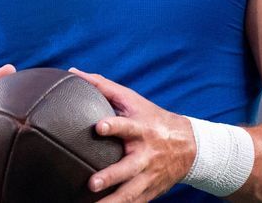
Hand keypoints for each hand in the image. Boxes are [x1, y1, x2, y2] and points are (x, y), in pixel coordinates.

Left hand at [70, 68, 195, 202]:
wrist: (189, 146)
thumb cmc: (151, 118)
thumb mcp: (131, 100)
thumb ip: (102, 87)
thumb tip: (72, 72)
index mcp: (141, 130)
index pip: (126, 126)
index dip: (113, 126)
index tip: (98, 127)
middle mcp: (145, 155)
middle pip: (128, 169)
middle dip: (111, 176)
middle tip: (92, 183)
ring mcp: (147, 177)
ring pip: (130, 194)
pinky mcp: (148, 192)